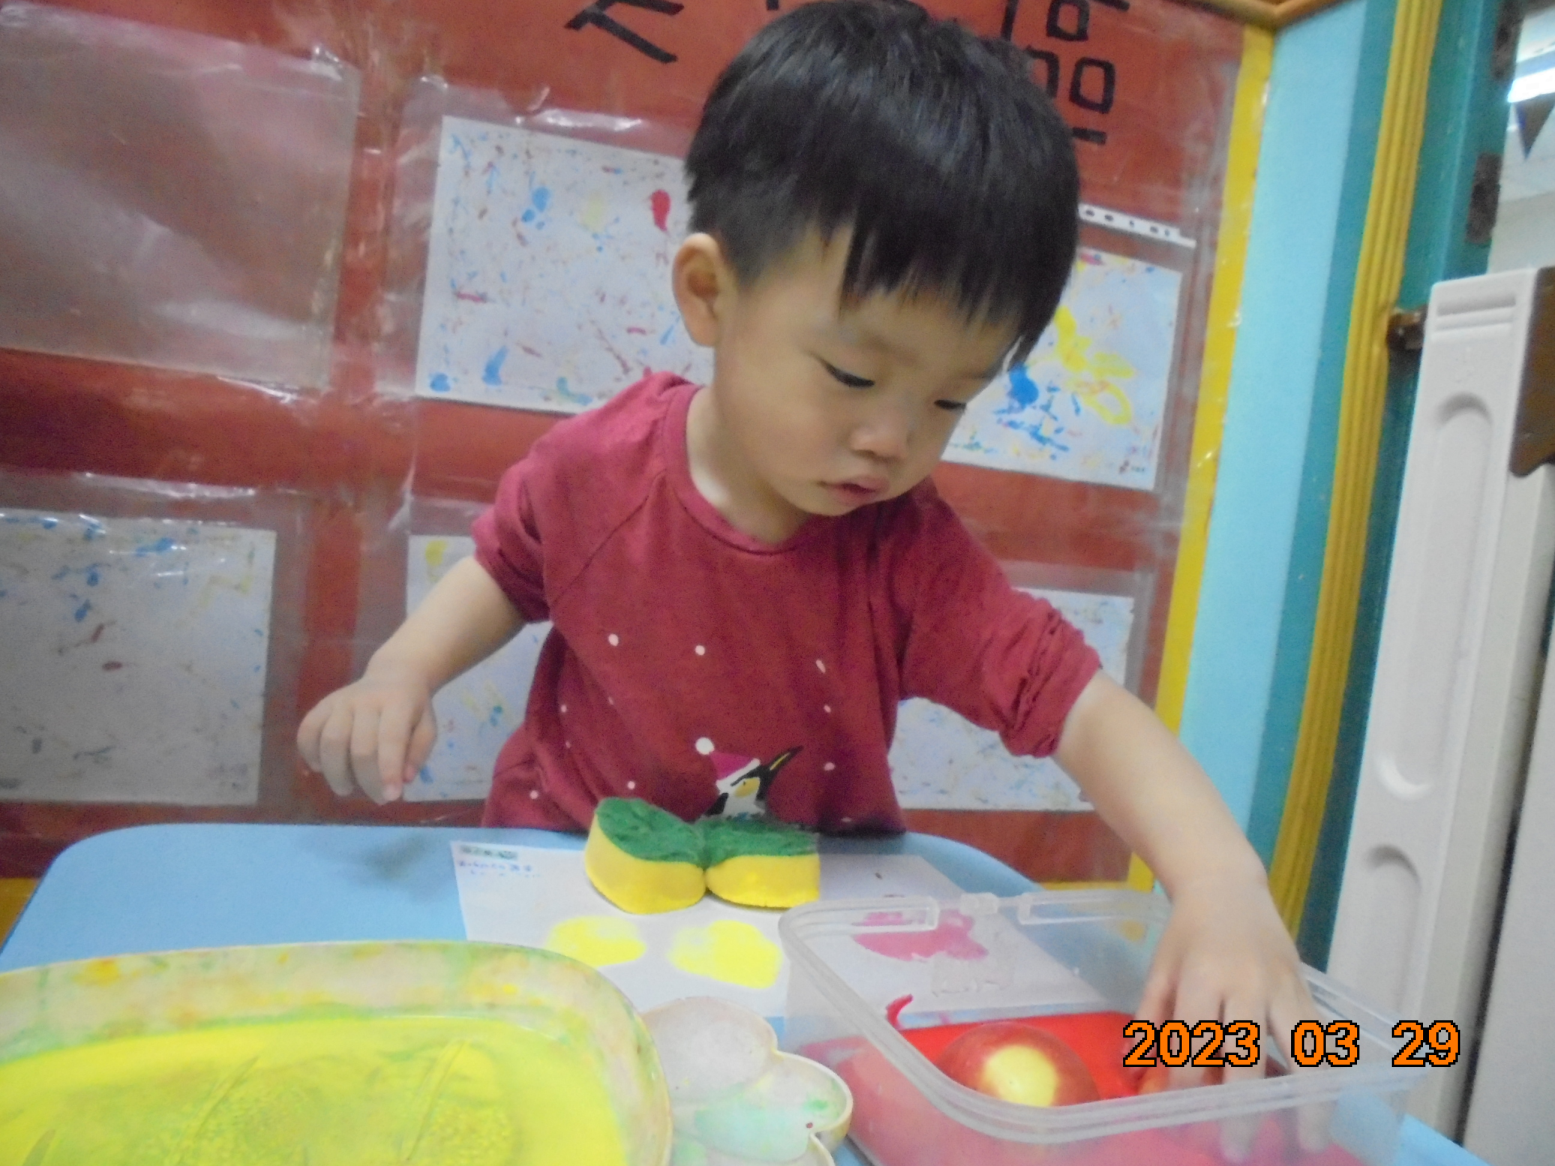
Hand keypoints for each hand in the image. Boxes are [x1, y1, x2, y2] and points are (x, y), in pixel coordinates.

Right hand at [296, 659, 436, 802]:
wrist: (394, 675)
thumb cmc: (412, 708)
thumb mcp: (427, 726)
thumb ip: (419, 751)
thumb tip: (404, 779)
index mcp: (398, 703)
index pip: (391, 739)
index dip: (389, 771)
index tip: (392, 797)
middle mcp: (366, 700)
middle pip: (360, 746)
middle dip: (366, 779)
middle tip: (376, 798)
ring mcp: (341, 700)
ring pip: (330, 740)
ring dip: (335, 772)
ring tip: (345, 788)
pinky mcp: (323, 704)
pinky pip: (307, 729)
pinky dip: (308, 753)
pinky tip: (319, 768)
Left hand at [1137, 868, 1326, 1158]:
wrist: (1227, 888)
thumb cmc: (1186, 934)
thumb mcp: (1160, 969)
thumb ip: (1151, 1020)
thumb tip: (1138, 1071)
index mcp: (1201, 977)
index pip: (1195, 1041)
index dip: (1189, 1082)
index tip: (1186, 1117)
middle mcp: (1244, 983)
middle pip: (1245, 1052)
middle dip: (1241, 1104)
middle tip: (1237, 1148)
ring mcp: (1280, 986)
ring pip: (1298, 1048)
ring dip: (1304, 1097)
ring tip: (1306, 1140)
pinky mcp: (1304, 988)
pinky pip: (1318, 1036)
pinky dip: (1324, 1072)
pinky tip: (1324, 1104)